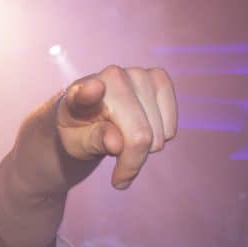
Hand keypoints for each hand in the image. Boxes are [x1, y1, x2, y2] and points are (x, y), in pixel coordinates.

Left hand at [56, 66, 177, 188]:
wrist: (90, 116)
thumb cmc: (81, 131)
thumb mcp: (77, 144)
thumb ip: (93, 141)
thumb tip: (116, 143)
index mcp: (80, 93)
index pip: (86, 94)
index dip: (90, 93)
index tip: (93, 88)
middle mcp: (113, 76)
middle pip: (140, 136)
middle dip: (132, 161)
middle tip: (119, 171)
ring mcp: (139, 74)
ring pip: (159, 134)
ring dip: (145, 150)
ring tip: (126, 145)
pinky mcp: (159, 78)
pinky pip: (171, 127)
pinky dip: (160, 138)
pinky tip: (142, 133)